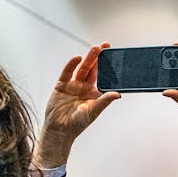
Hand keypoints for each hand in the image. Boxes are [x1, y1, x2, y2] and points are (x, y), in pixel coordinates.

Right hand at [34, 44, 118, 167]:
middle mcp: (84, 87)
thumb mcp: (94, 111)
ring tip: (95, 49)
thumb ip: (105, 101)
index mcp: (94, 93)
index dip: (107, 67)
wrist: (59, 130)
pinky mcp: (61, 85)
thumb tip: (118, 94)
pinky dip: (71, 65)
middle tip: (105, 46)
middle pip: (92, 69)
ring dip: (88, 59)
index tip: (114, 56)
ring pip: (82, 69)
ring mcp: (73, 85)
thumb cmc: (77, 124)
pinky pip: (67, 73)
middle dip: (98, 58)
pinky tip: (77, 58)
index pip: (102, 77)